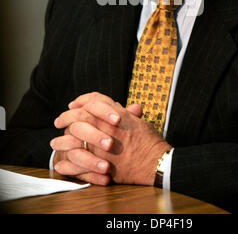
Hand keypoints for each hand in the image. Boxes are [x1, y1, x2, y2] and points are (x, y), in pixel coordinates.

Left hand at [51, 92, 170, 185]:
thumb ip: (126, 113)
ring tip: (55, 142)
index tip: (73, 104)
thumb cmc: (150, 142)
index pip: (94, 100)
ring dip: (62, 138)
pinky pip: (78, 160)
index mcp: (116, 114)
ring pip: (75, 135)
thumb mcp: (138, 122)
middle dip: (67, 116)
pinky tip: (61, 163)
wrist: (156, 163)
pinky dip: (67, 162)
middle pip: (81, 115)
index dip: (82, 100)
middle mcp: (107, 126)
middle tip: (58, 120)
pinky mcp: (101, 163)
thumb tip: (119, 105)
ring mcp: (102, 144)